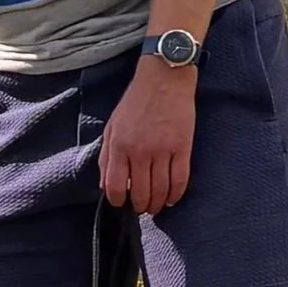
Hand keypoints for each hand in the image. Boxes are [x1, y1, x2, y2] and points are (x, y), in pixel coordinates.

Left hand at [99, 61, 195, 215]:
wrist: (164, 78)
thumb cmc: (136, 101)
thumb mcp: (112, 126)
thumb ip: (106, 156)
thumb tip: (105, 186)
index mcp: (119, 145)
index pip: (115, 186)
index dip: (118, 201)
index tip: (121, 203)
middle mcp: (140, 151)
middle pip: (140, 193)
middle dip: (140, 206)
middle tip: (141, 207)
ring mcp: (163, 150)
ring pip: (160, 191)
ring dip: (157, 204)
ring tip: (156, 207)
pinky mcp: (183, 147)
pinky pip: (180, 180)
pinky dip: (176, 195)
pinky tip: (172, 199)